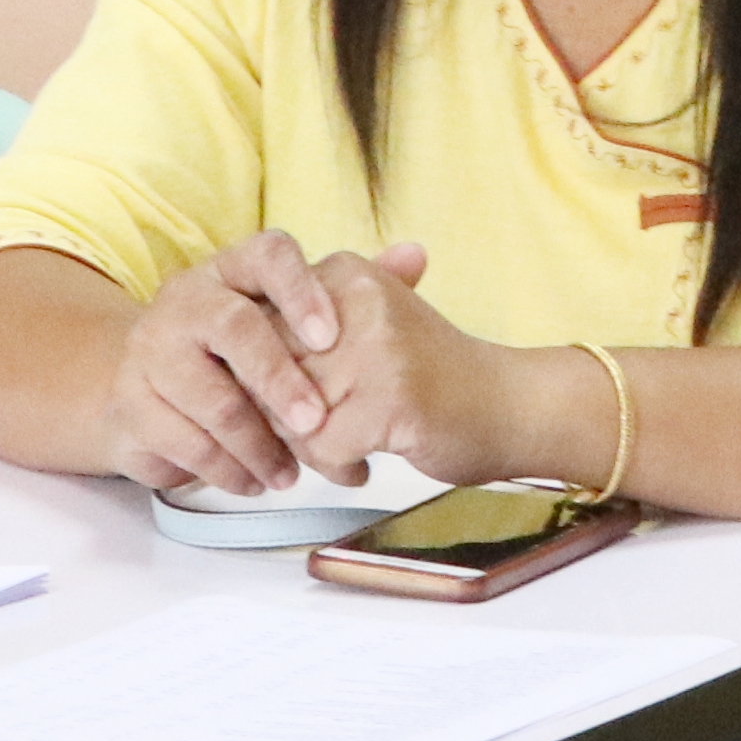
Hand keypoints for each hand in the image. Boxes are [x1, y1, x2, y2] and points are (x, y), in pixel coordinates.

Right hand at [98, 237, 377, 495]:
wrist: (145, 386)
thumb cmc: (237, 353)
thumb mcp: (284, 319)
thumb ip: (351, 290)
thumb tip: (417, 254)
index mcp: (230, 268)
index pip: (266, 254)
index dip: (300, 290)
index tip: (332, 336)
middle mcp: (185, 300)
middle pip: (233, 328)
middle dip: (279, 380)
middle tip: (318, 421)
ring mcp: (150, 351)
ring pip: (209, 398)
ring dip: (258, 443)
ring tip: (293, 472)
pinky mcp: (131, 405)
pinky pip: (183, 442)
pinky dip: (226, 469)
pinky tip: (255, 481)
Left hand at [234, 242, 527, 482]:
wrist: (510, 405)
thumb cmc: (436, 374)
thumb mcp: (373, 322)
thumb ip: (309, 323)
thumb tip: (229, 345)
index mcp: (346, 274)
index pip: (258, 327)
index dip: (258, 377)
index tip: (283, 402)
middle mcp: (358, 301)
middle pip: (268, 371)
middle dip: (279, 417)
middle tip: (310, 435)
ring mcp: (377, 349)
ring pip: (290, 414)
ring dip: (307, 447)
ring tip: (340, 450)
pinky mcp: (391, 399)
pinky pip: (323, 446)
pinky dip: (335, 466)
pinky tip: (360, 464)